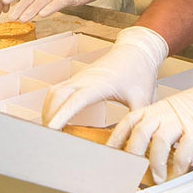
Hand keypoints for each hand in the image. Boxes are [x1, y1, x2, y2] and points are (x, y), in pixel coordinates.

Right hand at [42, 25, 167, 128]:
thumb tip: (131, 142)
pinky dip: (52, 105)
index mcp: (101, 83)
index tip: (52, 129)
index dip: (62, 115)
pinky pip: (58, 90)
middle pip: (57, 96)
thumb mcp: (143, 98)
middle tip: (50, 140)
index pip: (76, 99)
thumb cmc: (140, 73)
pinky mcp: (78, 78)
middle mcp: (85, 79)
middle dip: (49, 117)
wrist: (137, 49)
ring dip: (48, 110)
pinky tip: (56, 119)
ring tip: (51, 133)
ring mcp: (80, 77)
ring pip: (54, 92)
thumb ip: (136, 121)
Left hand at [108, 56, 192, 182]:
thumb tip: (147, 148)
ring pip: (158, 143)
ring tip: (159, 177)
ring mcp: (181, 120)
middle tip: (133, 171)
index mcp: (158, 108)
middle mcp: (165, 113)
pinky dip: (178, 165)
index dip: (117, 139)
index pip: (130, 122)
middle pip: (140, 133)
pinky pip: (183, 150)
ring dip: (155, 164)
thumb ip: (161, 125)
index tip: (110, 154)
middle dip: (133, 155)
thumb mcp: (175, 111)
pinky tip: (178, 171)